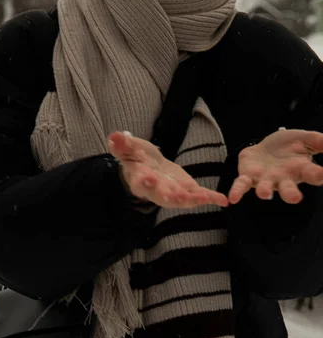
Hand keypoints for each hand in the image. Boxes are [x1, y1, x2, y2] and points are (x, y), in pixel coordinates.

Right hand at [108, 132, 228, 207]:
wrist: (148, 166)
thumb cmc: (136, 157)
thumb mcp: (128, 148)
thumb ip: (122, 145)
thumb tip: (114, 137)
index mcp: (139, 179)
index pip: (140, 181)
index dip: (144, 181)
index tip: (148, 179)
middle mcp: (156, 191)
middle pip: (162, 195)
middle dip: (171, 196)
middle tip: (178, 196)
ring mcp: (172, 193)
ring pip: (182, 199)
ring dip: (193, 199)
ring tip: (205, 198)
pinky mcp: (186, 191)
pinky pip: (198, 196)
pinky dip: (210, 198)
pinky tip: (222, 200)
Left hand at [229, 129, 322, 204]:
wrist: (266, 145)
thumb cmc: (289, 146)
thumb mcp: (305, 139)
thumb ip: (319, 141)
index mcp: (300, 170)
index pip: (312, 174)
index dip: (319, 176)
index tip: (322, 175)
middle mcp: (283, 179)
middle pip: (288, 189)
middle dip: (290, 194)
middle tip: (295, 198)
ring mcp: (265, 180)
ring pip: (265, 188)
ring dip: (265, 191)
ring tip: (265, 194)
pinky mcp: (248, 176)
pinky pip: (242, 185)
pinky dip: (237, 191)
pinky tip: (233, 199)